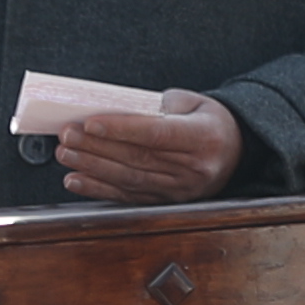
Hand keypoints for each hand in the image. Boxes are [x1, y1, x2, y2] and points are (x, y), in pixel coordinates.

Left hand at [51, 91, 245, 203]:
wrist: (237, 151)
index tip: (91, 122)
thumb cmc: (210, 122)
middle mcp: (194, 168)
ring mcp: (181, 189)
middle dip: (97, 146)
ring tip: (66, 154)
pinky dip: (99, 188)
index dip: (121, 129)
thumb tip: (113, 111)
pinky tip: (77, 180)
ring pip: (129, 178)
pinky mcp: (168, 201)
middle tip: (68, 135)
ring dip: (92, 167)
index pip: (156, 134)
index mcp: (204, 137)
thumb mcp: (192, 103)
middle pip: (137, 157)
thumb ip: (156, 106)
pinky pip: (129, 196)